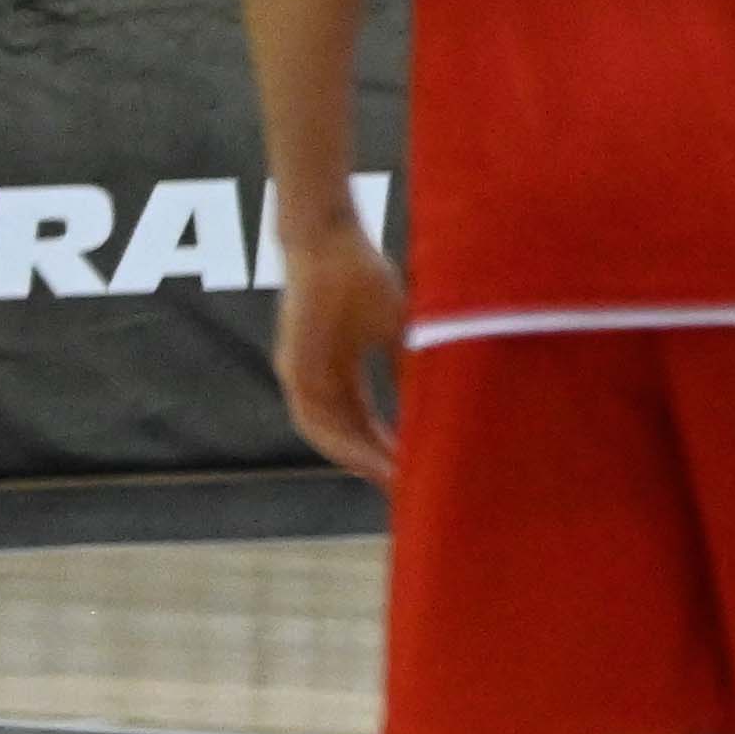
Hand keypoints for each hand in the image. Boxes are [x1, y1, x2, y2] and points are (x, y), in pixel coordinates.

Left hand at [272, 196, 407, 484]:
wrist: (327, 241)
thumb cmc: (363, 276)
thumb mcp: (398, 329)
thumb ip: (410, 366)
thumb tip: (440, 401)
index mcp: (339, 372)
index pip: (363, 422)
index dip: (387, 448)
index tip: (415, 469)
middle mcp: (315, 382)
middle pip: (345, 437)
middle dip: (376, 466)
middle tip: (408, 492)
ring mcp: (300, 377)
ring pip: (329, 436)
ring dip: (361, 463)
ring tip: (395, 482)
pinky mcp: (294, 369)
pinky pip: (317, 420)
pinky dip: (345, 444)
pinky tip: (373, 458)